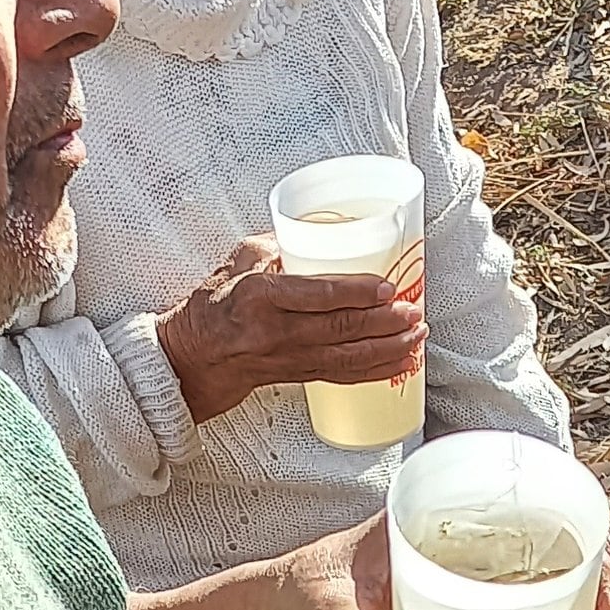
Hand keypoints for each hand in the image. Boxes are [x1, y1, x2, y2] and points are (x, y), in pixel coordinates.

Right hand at [158, 237, 425, 424]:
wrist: (193, 358)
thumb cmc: (214, 306)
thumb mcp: (236, 263)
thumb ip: (274, 246)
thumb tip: (314, 233)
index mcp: (260, 298)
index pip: (317, 295)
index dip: (355, 293)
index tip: (386, 287)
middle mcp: (275, 332)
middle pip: (339, 329)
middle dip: (383, 323)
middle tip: (413, 313)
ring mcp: (288, 358)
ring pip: (346, 356)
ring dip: (387, 348)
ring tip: (416, 337)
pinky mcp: (298, 374)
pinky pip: (343, 375)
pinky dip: (375, 371)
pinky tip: (400, 363)